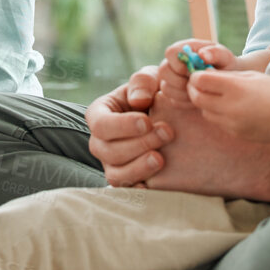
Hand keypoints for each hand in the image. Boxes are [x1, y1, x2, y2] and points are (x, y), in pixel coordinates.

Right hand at [86, 64, 174, 186]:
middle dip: (138, 144)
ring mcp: (111, 163)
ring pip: (115, 174)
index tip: (147, 121)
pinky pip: (127, 191)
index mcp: (99, 113)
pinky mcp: (126, 179)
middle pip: (107, 151)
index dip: (123, 126)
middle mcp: (100, 141)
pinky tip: (157, 183)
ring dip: (138, 168)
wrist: (170, 116)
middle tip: (166, 133)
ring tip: (161, 159)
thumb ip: (143, 82)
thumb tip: (138, 101)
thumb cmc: (155, 92)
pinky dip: (140, 188)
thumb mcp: (150, 78)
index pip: (100, 125)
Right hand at [158, 38, 237, 102]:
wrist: (227, 81)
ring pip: (166, 88)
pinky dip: (186, 103)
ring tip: (201, 92)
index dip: (180, 64)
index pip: (171, 52)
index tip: (194, 72)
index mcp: (183, 49)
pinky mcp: (174, 94)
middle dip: (180, 81)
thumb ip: (215, 53)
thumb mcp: (224, 57)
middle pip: (163, 71)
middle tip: (197, 85)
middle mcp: (173, 63)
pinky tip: (199, 99)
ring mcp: (171, 79)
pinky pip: (173, 101)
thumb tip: (202, 55)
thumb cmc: (225, 65)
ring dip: (184, 94)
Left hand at [187, 68, 269, 143]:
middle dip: (194, 90)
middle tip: (199, 84)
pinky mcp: (234, 133)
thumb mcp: (251, 76)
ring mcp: (232, 123)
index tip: (200, 73)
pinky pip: (217, 122)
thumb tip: (203, 75)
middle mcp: (231, 107)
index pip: (201, 80)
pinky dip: (217, 114)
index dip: (196, 76)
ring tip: (216, 96)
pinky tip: (229, 108)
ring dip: (204, 103)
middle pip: (197, 98)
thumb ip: (226, 76)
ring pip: (204, 112)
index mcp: (236, 88)